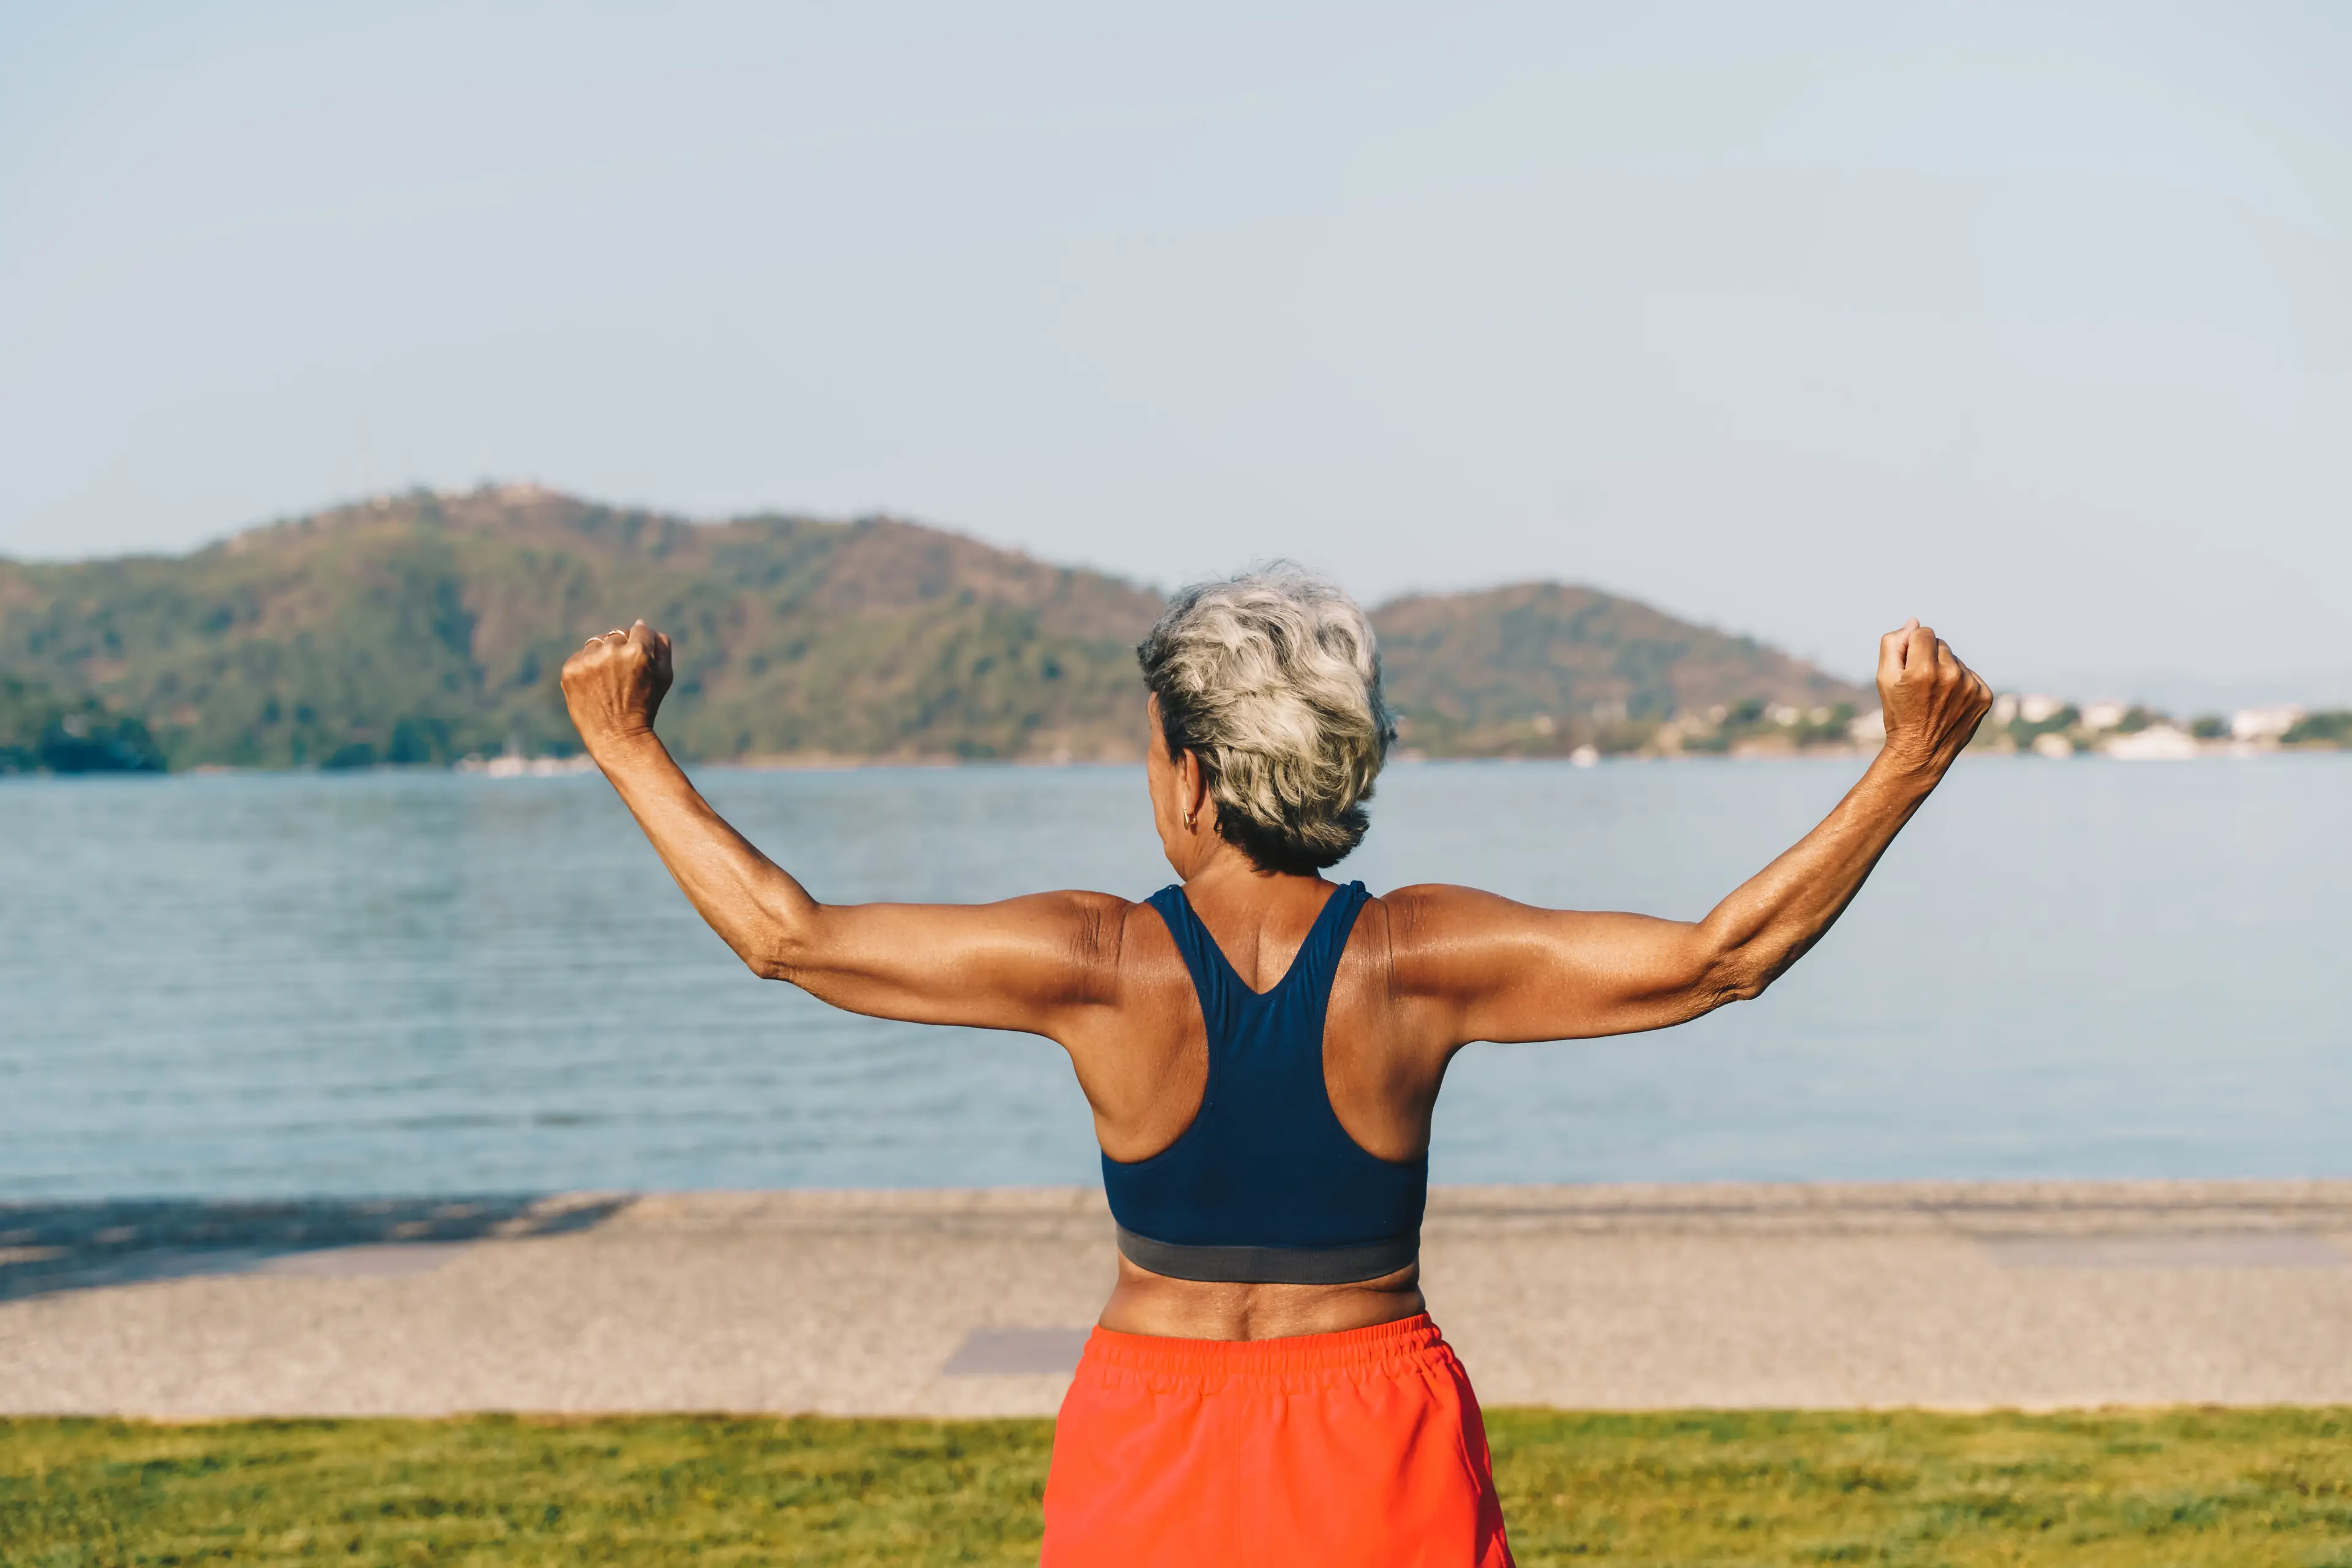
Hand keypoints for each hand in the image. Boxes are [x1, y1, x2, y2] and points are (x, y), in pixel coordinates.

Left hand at [561, 619, 672, 751]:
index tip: (640, 660)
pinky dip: (587, 666)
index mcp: (638, 651)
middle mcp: (611, 652)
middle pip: (617, 635)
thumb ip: (661, 645)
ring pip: (597, 643)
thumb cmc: (646, 705)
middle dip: (622, 650)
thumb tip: (642, 625)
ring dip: (603, 655)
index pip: (640, 629)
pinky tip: (595, 685)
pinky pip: (581, 656)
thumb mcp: (665, 676)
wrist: (617, 735)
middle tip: (624, 675)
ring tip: (609, 681)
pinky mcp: (570, 670)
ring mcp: (588, 661)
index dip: (642, 645)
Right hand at [1875, 618, 1990, 773]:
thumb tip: (1914, 621)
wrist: (1921, 752)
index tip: (1907, 668)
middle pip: (1940, 644)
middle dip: (1928, 657)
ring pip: (1955, 659)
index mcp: (1923, 669)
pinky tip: (1950, 702)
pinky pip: (1971, 675)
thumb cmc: (1898, 714)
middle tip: (1920, 685)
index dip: (1911, 648)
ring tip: (1935, 695)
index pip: (1923, 632)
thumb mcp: (1884, 678)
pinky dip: (1960, 684)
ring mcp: (1971, 687)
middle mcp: (1951, 676)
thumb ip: (1893, 643)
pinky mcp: (1984, 696)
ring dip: (1945, 670)